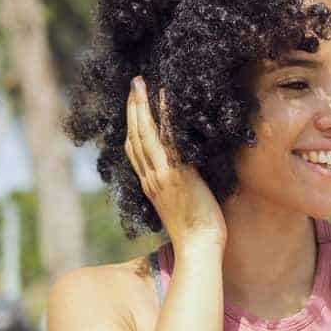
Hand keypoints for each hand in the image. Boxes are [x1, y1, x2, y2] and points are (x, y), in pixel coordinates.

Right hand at [125, 76, 227, 248]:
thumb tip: (186, 175)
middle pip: (134, 135)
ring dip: (141, 105)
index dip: (132, 125)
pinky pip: (168, 139)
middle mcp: (151, 177)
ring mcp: (161, 174)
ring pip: (144, 133)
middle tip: (134, 84)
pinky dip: (165, 116)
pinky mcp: (176, 174)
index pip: (134, 149)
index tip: (133, 106)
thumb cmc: (197, 230)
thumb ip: (177, 187)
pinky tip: (165, 98)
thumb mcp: (181, 204)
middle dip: (133, 107)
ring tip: (141, 83)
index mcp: (150, 184)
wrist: (199, 247)